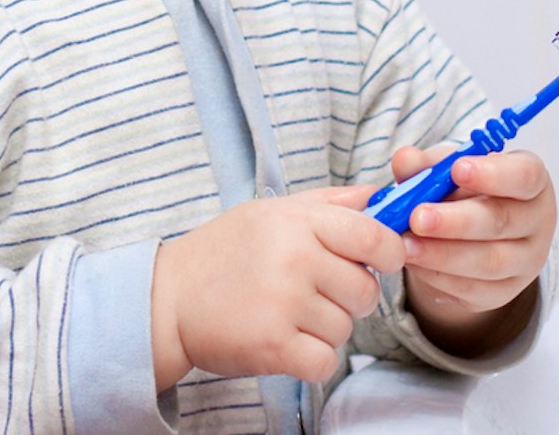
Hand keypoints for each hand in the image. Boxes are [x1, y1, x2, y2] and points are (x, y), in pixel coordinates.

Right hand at [151, 186, 405, 386]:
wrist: (168, 299)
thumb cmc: (224, 251)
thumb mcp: (273, 211)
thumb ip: (329, 203)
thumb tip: (380, 196)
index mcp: (299, 222)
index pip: (374, 237)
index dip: (390, 253)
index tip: (383, 262)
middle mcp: (295, 259)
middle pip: (366, 290)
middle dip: (353, 297)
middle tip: (321, 293)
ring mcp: (284, 304)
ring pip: (346, 328)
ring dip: (328, 328)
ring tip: (293, 314)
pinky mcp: (273, 347)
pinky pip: (326, 361)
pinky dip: (314, 359)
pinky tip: (290, 343)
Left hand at [393, 145, 555, 356]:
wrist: (474, 235)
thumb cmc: (467, 191)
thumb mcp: (450, 170)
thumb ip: (428, 164)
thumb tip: (405, 159)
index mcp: (531, 180)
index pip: (525, 175)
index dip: (493, 173)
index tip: (457, 169)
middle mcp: (537, 221)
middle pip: (502, 221)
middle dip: (456, 221)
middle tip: (418, 216)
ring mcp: (525, 261)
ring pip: (488, 262)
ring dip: (442, 254)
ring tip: (405, 245)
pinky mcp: (505, 292)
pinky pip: (473, 289)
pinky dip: (439, 276)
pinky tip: (414, 262)